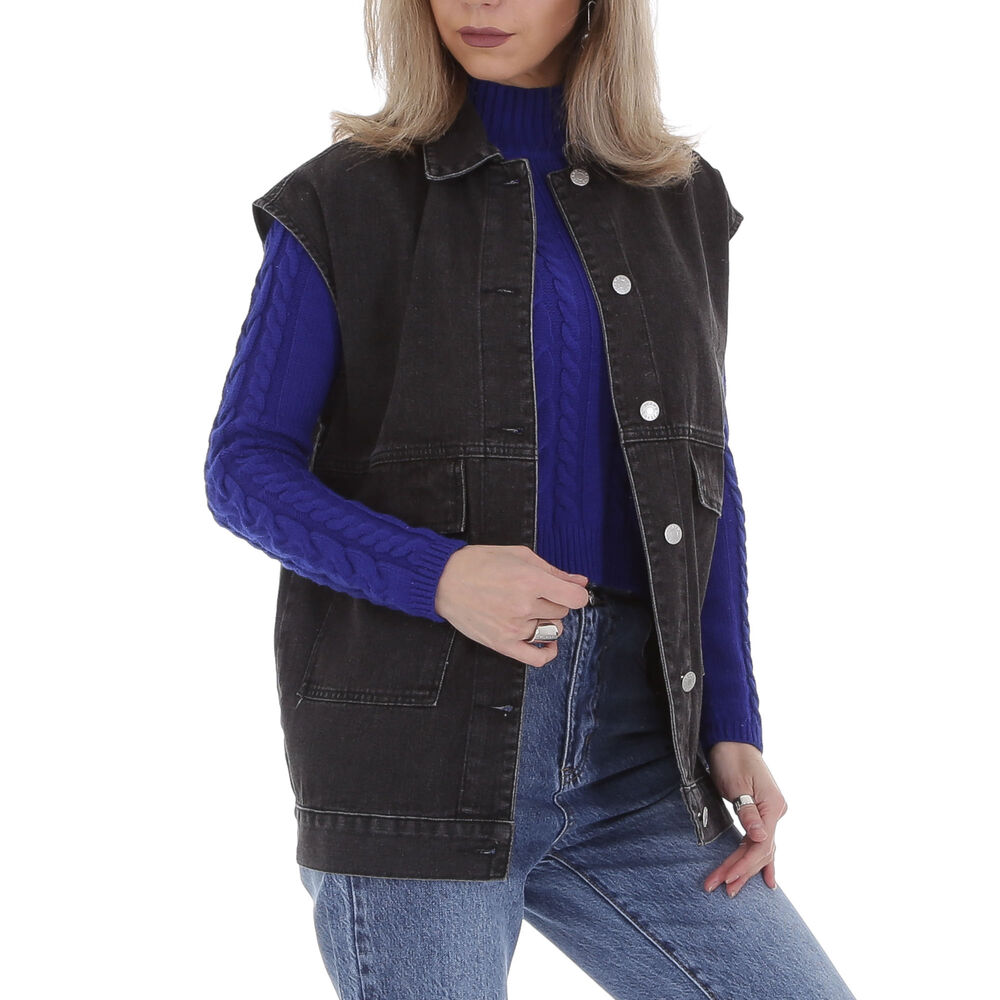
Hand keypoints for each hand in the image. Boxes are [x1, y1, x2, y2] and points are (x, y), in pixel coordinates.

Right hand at [434, 544, 589, 666]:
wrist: (444, 581)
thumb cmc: (479, 563)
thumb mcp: (519, 556)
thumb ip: (553, 571)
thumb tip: (581, 582)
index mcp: (530, 580)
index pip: (576, 598)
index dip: (576, 593)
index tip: (569, 591)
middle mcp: (524, 606)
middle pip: (562, 612)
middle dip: (554, 601)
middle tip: (535, 593)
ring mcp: (514, 628)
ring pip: (552, 630)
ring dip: (547, 620)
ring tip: (530, 610)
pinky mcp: (503, 644)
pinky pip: (536, 658)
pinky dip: (547, 653)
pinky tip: (547, 643)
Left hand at [702, 741, 786, 897]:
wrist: (732, 740)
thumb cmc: (731, 758)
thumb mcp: (737, 784)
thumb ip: (749, 812)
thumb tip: (761, 840)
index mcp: (773, 807)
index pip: (760, 846)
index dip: (743, 864)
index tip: (726, 877)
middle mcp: (776, 813)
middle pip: (761, 851)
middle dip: (740, 871)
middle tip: (720, 888)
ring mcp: (770, 813)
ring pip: (760, 849)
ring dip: (746, 868)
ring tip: (731, 889)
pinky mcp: (761, 812)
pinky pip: (761, 841)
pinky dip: (759, 859)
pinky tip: (766, 879)